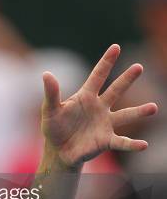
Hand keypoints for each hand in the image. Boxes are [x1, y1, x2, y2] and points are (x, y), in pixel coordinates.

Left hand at [41, 44, 157, 167]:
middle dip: (127, 79)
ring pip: (126, 115)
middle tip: (138, 67)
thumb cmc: (54, 128)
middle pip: (115, 90)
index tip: (116, 47)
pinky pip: (122, 142)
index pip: (98, 76)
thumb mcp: (50, 110)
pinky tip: (143, 144)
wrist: (59, 151)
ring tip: (153, 108)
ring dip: (139, 112)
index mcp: (86, 97)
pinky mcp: (107, 140)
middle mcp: (100, 107)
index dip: (106, 62)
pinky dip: (132, 144)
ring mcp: (105, 123)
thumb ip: (51, 93)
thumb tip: (46, 74)